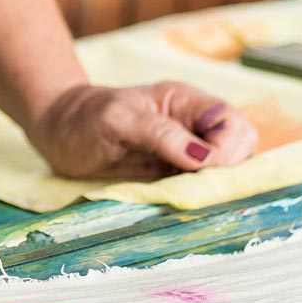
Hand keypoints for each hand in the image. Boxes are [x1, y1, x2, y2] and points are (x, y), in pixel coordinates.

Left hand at [27, 80, 257, 181]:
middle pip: (241, 146)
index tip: (200, 169)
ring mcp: (187, 151)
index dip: (227, 149)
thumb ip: (160, 134)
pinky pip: (204, 186)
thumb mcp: (117, 119)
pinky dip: (202, 196)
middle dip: (229, 169)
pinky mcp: (176, 174)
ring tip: (188, 194)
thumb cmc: (84, 118)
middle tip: (195, 184)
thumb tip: (204, 157)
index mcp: (185, 102)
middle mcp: (193, 125)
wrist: (59, 132)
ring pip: (228, 170)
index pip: (232, 123)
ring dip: (217, 186)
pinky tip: (184, 201)